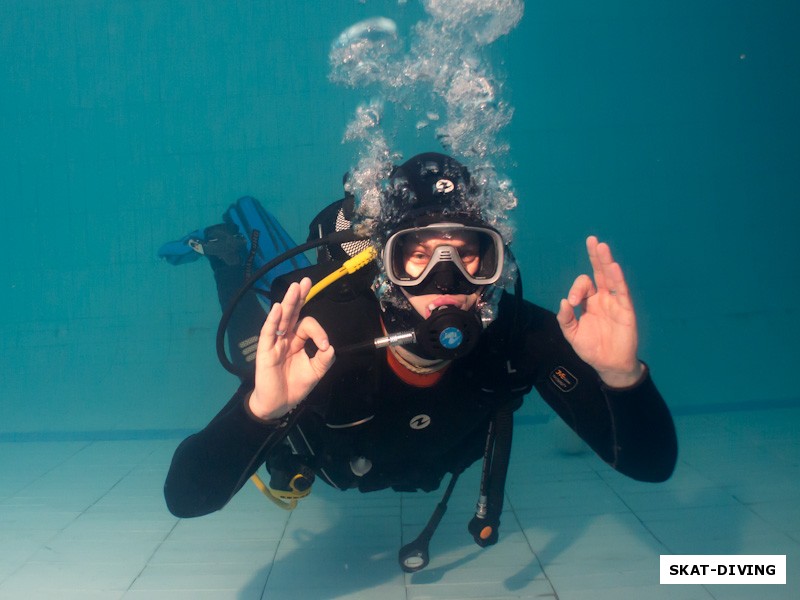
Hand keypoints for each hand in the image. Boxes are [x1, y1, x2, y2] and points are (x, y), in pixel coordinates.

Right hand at [248, 278, 335, 420]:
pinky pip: (268, 332)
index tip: (324, 346)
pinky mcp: (265, 350)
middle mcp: (286, 338)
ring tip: (295, 288)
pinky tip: (279, 308)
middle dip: (300, 297)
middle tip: (306, 281)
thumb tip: (330, 346)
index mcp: (297, 340)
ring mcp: (274, 342)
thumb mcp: (316, 371)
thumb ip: (325, 358)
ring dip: (289, 303)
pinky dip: (273, 320)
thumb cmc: (296, 386)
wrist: (280, 404)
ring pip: (282, 318)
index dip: (318, 332)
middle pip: (293, 313)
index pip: (307, 325)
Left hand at [556, 236, 643, 387]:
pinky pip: (621, 292)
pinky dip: (618, 279)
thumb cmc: (591, 348)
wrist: (608, 364)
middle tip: (592, 240)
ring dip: (606, 262)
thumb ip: (566, 319)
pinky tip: (613, 267)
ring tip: (601, 247)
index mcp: (590, 302)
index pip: (584, 285)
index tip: (573, 302)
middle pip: (599, 272)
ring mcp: (615, 302)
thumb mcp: (572, 334)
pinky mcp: (625, 310)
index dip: (577, 289)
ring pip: (611, 278)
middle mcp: (603, 298)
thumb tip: (564, 301)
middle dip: (595, 256)